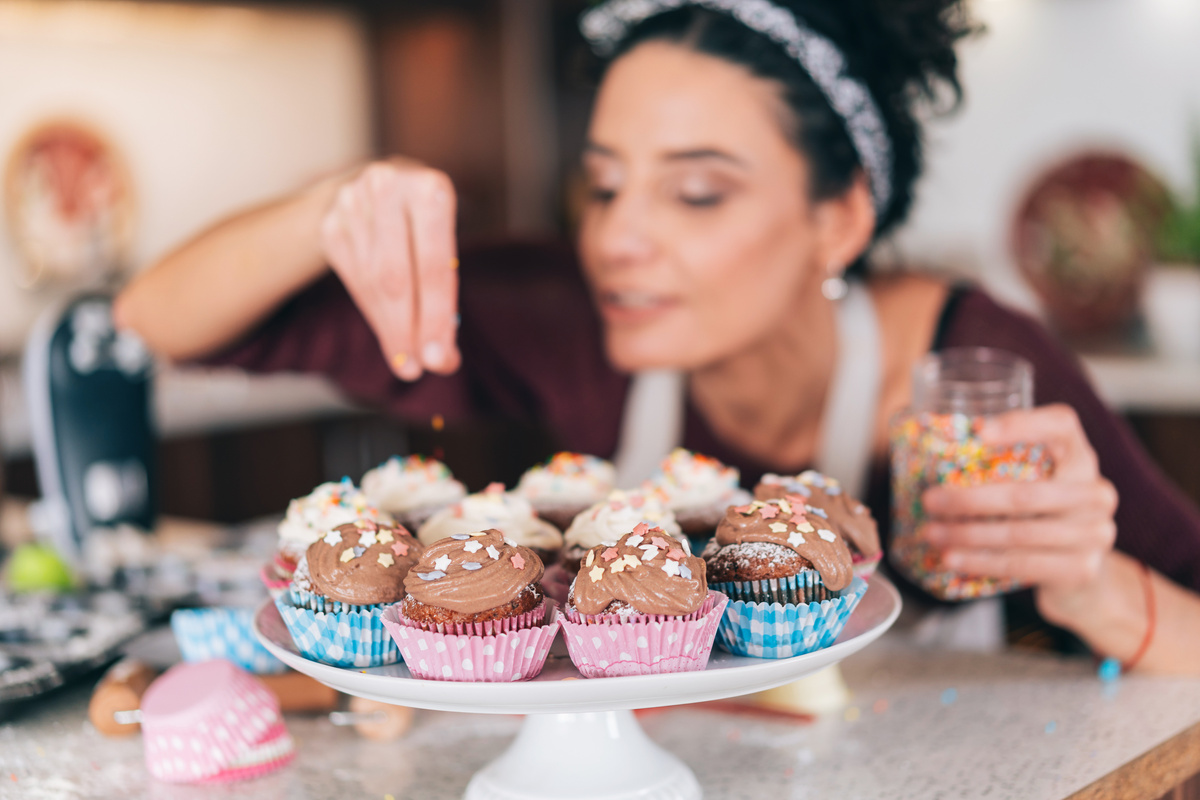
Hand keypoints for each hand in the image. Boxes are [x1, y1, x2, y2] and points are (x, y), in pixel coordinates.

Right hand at [319, 159, 460, 380]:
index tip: (438, 360)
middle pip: (395, 279)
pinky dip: (372, 312)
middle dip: (407, 331)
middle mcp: (387, 187)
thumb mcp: (443, 246)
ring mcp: (351, 204)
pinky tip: (388, 328)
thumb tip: (444, 361)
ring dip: (389, 328)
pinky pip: (351, 280)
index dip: (435, 318)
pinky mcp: (329, 223)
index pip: (433, 266)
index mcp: (430, 189)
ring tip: (406, 358)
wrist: (377, 184)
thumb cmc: (423, 226)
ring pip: (370, 283)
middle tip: (417, 369)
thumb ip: (444, 300)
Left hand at [920, 404, 1118, 605]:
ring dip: (967, 534)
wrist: (1081, 573)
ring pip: (1019, 533)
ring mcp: (1094, 533)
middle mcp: (1095, 493)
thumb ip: (1003, 464)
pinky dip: (981, 561)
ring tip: (932, 533)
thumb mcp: (1035, 482)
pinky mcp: (1081, 569)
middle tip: (929, 500)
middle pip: (1026, 493)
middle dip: (969, 499)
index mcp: (1080, 458)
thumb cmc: (1042, 515)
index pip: (1062, 425)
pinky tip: (952, 558)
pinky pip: (1022, 564)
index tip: (980, 431)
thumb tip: (926, 448)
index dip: (1023, 424)